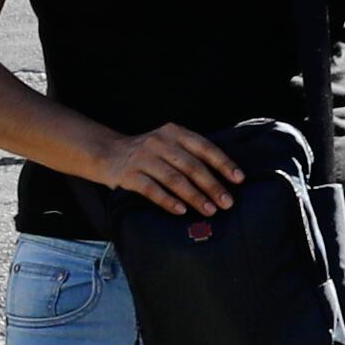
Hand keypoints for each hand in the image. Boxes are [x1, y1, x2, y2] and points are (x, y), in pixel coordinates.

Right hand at [89, 120, 244, 215]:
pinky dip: (168, 201)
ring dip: (194, 196)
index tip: (239, 179)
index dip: (223, 163)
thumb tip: (223, 178)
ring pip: (174, 179)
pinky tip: (181, 211)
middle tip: (227, 203)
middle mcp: (159, 142)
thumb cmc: (147, 153)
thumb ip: (190, 154)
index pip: (204, 147)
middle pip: (191, 165)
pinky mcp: (128, 174)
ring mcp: (142, 158)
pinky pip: (151, 189)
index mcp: (173, 132)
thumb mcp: (168, 144)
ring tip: (209, 210)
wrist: (106, 153)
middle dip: (212, 185)